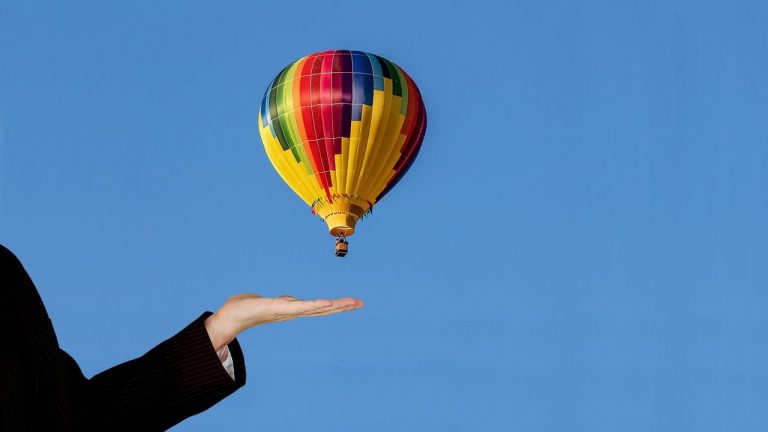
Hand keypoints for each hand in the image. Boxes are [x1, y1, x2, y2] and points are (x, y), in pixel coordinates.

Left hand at [204, 294, 363, 350]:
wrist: (229, 317)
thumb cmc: (246, 309)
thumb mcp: (269, 303)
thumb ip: (281, 302)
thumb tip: (289, 300)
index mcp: (292, 309)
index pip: (318, 307)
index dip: (335, 306)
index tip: (352, 303)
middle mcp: (293, 312)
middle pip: (322, 309)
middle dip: (342, 307)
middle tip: (361, 303)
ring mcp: (288, 311)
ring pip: (316, 307)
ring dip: (335, 306)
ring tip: (351, 302)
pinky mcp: (280, 308)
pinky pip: (301, 307)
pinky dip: (316, 305)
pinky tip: (328, 303)